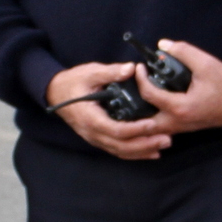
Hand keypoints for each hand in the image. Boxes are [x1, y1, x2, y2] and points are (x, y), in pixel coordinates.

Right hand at [46, 62, 169, 159]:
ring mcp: (95, 138)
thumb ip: (111, 72)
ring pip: (121, 151)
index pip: (115, 129)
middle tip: (166, 139)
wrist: (55, 92)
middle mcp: (92, 132)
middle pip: (121, 146)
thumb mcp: (90, 72)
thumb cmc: (72, 82)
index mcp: (90, 117)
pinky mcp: (99, 138)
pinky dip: (135, 153)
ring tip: (163, 145)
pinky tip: (151, 152)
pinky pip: (118, 150)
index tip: (152, 124)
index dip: (135, 129)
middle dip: (145, 144)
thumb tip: (131, 68)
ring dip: (143, 151)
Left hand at [135, 40, 221, 133]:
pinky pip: (162, 127)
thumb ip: (183, 51)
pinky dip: (153, 118)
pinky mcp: (185, 128)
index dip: (141, 78)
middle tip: (132, 89)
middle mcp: (178, 122)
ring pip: (152, 128)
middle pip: (144, 122)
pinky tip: (151, 104)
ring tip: (137, 97)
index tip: (140, 66)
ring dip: (142, 115)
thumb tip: (162, 45)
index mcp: (180, 107)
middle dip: (134, 107)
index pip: (149, 94)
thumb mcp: (206, 63)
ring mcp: (181, 128)